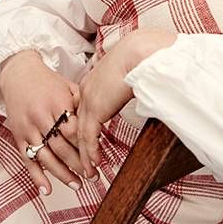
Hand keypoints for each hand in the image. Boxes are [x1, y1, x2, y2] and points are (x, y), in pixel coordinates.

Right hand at [0, 50, 87, 194]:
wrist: (18, 74)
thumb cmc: (48, 82)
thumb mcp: (69, 87)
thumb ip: (82, 104)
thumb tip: (102, 120)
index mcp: (57, 104)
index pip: (73, 131)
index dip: (85, 146)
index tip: (98, 157)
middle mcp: (41, 117)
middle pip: (61, 147)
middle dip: (79, 164)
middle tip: (93, 176)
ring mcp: (28, 128)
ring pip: (46, 157)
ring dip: (62, 174)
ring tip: (77, 185)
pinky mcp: (18, 136)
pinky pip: (27, 160)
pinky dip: (37, 176)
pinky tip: (47, 190)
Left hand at [77, 29, 176, 177]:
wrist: (140, 53)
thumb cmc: (142, 56)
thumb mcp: (131, 70)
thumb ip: (130, 81)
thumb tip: (143, 84)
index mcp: (93, 79)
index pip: (85, 108)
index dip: (86, 125)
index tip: (90, 139)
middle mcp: (86, 91)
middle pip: (79, 122)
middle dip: (81, 144)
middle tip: (85, 160)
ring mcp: (88, 101)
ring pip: (80, 133)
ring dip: (85, 155)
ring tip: (89, 170)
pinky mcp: (94, 111)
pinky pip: (88, 138)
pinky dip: (90, 153)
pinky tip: (94, 165)